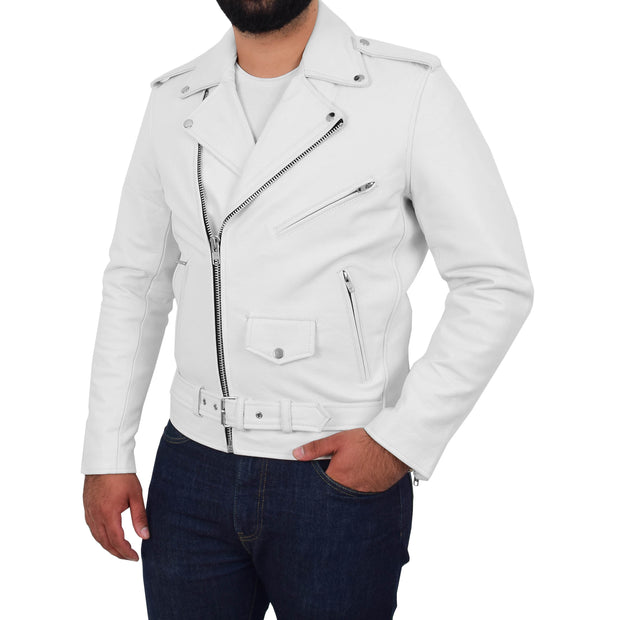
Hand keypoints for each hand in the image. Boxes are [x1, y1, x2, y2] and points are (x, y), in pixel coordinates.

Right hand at [83, 473, 149, 560]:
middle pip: (105, 543)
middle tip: (129, 557)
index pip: (117, 541)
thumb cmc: (122, 476)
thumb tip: (145, 536)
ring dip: (109, 547)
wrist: (105, 460)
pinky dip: (101, 537)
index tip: (135, 557)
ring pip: (97, 537)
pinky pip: (92, 529)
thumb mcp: (135, 495)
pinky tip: (108, 537)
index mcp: (108, 514)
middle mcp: (96, 516)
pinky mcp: (87, 508)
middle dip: (118, 553)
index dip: (126, 552)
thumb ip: (140, 517)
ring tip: (121, 550)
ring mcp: (89, 513)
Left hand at [292, 428, 410, 492]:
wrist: (392, 447)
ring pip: (348, 495)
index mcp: (337, 477)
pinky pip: (362, 494)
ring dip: (345, 488)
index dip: (316, 485)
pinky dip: (359, 488)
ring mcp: (363, 492)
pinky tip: (360, 478)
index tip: (314, 485)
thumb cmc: (366, 442)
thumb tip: (297, 454)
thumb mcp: (337, 440)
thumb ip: (316, 448)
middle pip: (333, 494)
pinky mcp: (374, 492)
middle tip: (333, 480)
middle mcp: (349, 489)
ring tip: (348, 477)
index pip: (319, 488)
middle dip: (331, 489)